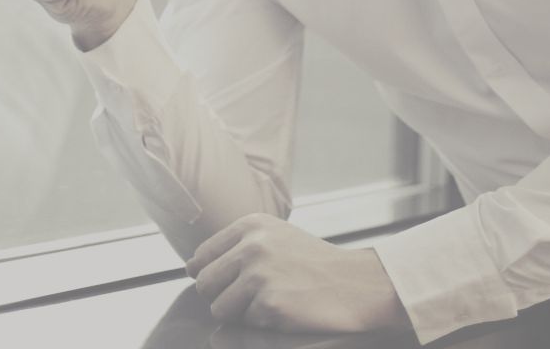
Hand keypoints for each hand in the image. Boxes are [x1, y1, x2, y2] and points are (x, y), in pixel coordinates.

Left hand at [186, 213, 412, 334]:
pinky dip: (263, 323)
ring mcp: (260, 275)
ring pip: (219, 308)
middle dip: (222, 297)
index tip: (228, 283)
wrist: (357, 283)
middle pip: (205, 284)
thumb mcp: (275, 237)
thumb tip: (193, 267)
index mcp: (250, 225)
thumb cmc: (315, 263)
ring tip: (271, 302)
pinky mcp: (270, 304)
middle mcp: (251, 245)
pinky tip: (287, 310)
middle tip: (252, 298)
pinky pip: (246, 324)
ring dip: (241, 313)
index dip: (210, 276)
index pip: (202, 256)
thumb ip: (236, 246)